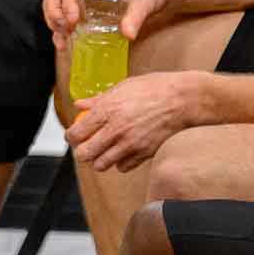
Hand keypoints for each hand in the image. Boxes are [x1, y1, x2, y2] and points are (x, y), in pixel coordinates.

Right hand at [42, 0, 167, 49]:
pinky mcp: (80, 8)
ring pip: (53, 2)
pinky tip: (62, 44)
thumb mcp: (144, 3)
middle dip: (53, 12)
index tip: (72, 20)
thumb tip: (128, 34)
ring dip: (52, 21)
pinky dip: (58, 29)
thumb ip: (136, 17)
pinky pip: (61, 15)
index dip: (66, 2)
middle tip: (64, 30)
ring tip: (62, 39)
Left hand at [66, 71, 197, 170]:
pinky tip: (123, 151)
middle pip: (85, 154)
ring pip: (101, 165)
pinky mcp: (143, 154)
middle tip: (86, 145)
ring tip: (104, 150)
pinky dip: (120, 162)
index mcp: (107, 110)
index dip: (71, 136)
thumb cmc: (154, 89)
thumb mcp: (123, 87)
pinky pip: (122, 167)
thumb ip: (98, 99)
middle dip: (82, 151)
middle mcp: (116, 130)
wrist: (182, 100)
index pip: (77, 133)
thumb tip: (80, 105)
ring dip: (99, 159)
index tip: (73, 135)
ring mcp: (130, 144)